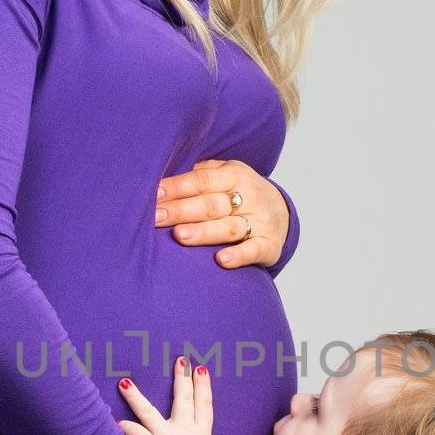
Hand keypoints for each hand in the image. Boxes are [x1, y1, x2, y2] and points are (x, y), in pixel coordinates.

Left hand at [116, 357, 223, 434]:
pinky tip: (113, 420)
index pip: (205, 407)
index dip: (203, 387)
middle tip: (180, 359)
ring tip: (123, 381)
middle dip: (181, 377)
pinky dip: (123, 427)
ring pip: (148, 411)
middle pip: (183, 399)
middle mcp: (185, 431)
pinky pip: (134, 433)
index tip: (201, 370)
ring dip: (134, 396)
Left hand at [154, 159, 289, 268]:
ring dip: (203, 232)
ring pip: (228, 228)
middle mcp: (247, 197)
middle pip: (210, 204)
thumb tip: (159, 174)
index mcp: (233, 175)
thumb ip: (198, 173)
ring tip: (179, 236)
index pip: (201, 180)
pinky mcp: (268, 245)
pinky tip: (222, 260)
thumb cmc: (239, 193)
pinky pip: (254, 250)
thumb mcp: (224, 174)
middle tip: (155, 217)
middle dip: (181, 211)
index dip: (177, 187)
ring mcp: (258, 221)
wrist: (281, 212)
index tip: (153, 194)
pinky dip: (239, 255)